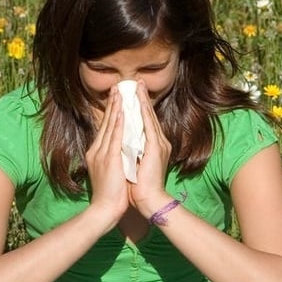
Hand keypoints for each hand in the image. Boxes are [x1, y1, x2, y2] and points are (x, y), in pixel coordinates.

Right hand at [85, 86, 129, 227]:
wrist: (105, 209)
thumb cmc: (112, 194)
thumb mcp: (111, 171)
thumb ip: (114, 158)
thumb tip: (122, 148)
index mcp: (97, 153)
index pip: (105, 128)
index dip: (111, 112)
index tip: (117, 98)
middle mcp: (97, 150)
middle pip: (105, 123)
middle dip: (112, 104)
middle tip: (117, 88)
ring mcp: (101, 154)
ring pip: (109, 126)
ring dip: (115, 108)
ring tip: (120, 93)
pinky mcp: (108, 159)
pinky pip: (114, 137)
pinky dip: (117, 124)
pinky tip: (121, 113)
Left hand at [129, 80, 172, 216]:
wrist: (148, 199)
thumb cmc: (138, 186)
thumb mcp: (133, 163)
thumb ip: (131, 150)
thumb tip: (122, 141)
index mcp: (152, 146)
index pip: (144, 122)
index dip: (139, 107)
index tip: (133, 93)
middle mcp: (158, 142)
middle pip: (148, 116)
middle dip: (142, 98)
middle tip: (137, 82)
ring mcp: (159, 144)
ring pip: (149, 117)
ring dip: (143, 101)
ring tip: (138, 86)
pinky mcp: (156, 148)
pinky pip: (148, 126)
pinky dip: (144, 113)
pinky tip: (139, 102)